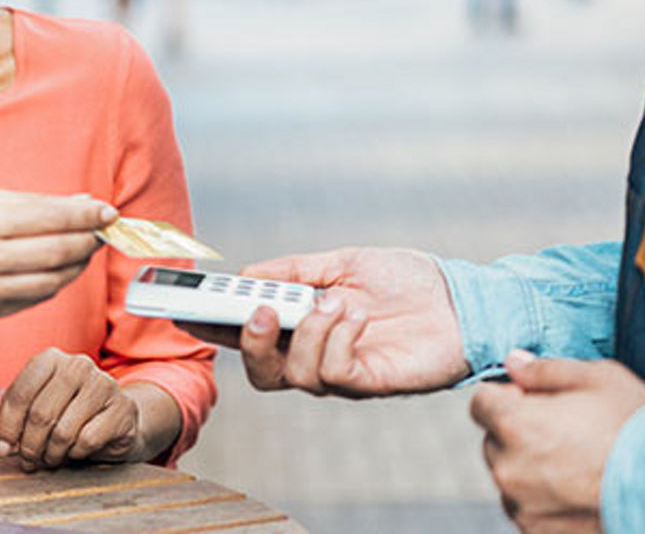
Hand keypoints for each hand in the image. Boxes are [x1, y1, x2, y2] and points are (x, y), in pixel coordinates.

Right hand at [0, 190, 115, 343]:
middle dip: (89, 239)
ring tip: (86, 247)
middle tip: (104, 230)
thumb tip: (85, 203)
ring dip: (79, 263)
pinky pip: (41, 295)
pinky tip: (63, 266)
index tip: (109, 212)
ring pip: (55, 278)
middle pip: (58, 251)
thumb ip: (38, 204)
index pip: (51, 218)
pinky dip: (59, 280)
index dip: (86, 216)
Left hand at [0, 348, 178, 470]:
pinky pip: (87, 440)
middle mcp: (78, 365)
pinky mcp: (122, 408)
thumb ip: (9, 402)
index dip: (7, 425)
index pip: (20, 392)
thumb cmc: (68, 412)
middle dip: (29, 446)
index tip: (3, 448)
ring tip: (50, 458)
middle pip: (40, 414)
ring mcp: (103, 384)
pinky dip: (76, 453)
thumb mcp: (35, 404)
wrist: (116, 420)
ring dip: (51, 453)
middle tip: (28, 461)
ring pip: (63, 430)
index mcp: (51, 359)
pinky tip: (76, 451)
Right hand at [179, 247, 467, 396]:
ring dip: (309, 332)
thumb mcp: (342, 262)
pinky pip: (334, 373)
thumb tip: (246, 275)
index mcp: (300, 323)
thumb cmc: (405, 280)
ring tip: (335, 302)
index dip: (212, 324)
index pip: (245, 330)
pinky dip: (338, 339)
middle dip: (249, 341)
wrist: (460, 297)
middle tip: (258, 309)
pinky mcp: (368, 382)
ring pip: (294, 374)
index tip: (184, 307)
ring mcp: (340, 372)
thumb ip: (294, 270)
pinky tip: (356, 316)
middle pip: (261, 370)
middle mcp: (314, 354)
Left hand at [470, 352, 644, 532]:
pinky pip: (524, 506)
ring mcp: (521, 503)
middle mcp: (509, 466)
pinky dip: (540, 497)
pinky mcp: (536, 531)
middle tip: (561, 432)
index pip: (480, 403)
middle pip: (493, 440)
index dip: (506, 397)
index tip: (531, 400)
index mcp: (514, 424)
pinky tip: (574, 488)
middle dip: (517, 432)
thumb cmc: (636, 428)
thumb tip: (512, 362)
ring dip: (527, 466)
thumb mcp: (596, 378)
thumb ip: (544, 370)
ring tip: (573, 463)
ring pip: (508, 475)